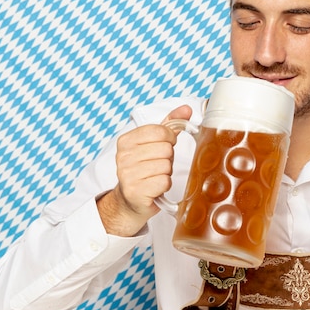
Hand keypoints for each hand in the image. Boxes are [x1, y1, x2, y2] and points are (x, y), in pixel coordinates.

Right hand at [97, 105, 192, 235]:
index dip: (170, 140)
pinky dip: (164, 185)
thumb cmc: (145, 168)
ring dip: (166, 173)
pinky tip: (155, 187)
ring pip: (166, 165)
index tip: (164, 147)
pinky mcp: (135, 191)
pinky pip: (164, 181)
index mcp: (126, 140)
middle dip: (168, 158)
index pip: (161, 131)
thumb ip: (170, 124)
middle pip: (166, 149)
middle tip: (158, 165)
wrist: (131, 200)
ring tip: (155, 176)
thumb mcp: (154, 143)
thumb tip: (186, 109)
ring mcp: (127, 174)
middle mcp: (123, 156)